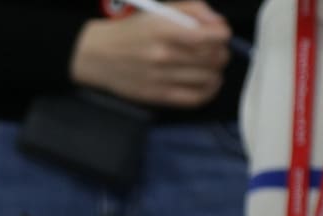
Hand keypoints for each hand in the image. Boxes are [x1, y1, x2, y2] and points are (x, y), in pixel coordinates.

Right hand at [70, 3, 231, 108]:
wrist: (98, 55)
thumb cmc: (132, 32)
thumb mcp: (161, 11)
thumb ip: (194, 10)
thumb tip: (218, 25)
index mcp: (165, 30)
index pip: (211, 36)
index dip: (223, 35)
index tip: (220, 34)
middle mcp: (163, 55)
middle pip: (213, 58)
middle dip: (221, 53)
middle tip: (215, 51)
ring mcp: (161, 78)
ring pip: (208, 78)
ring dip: (216, 71)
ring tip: (210, 66)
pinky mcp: (157, 96)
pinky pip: (195, 98)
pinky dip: (209, 91)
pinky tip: (208, 83)